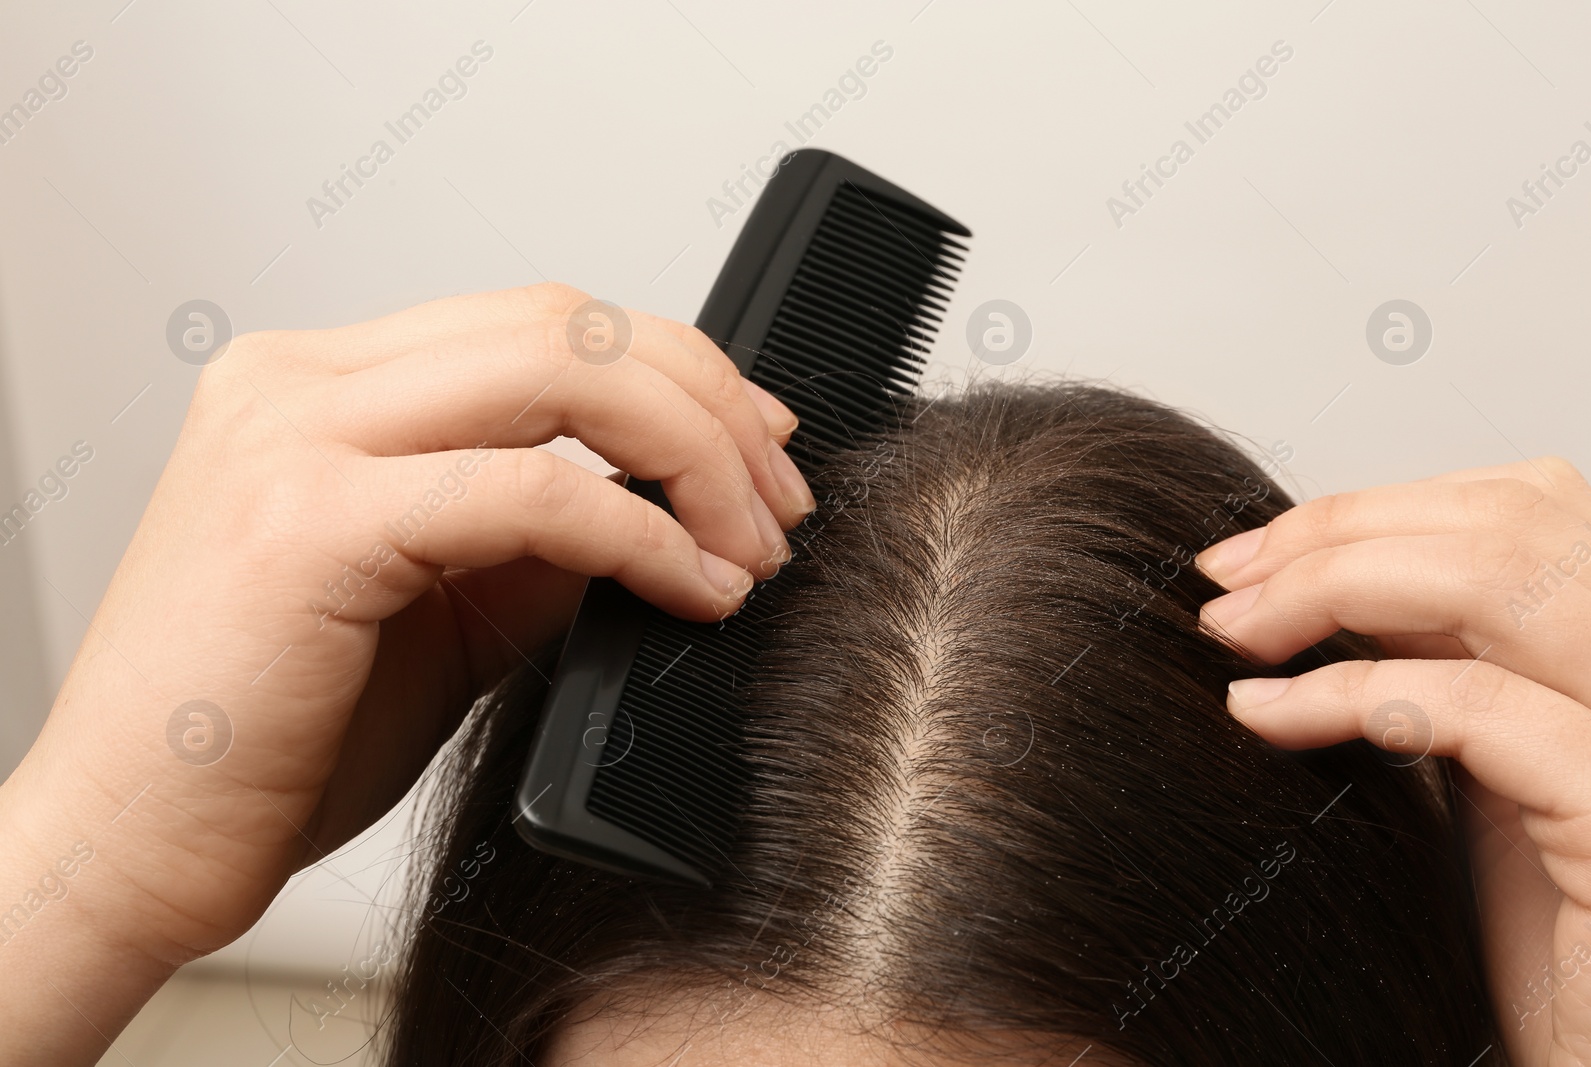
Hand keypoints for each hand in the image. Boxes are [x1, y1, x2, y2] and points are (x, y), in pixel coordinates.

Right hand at [0, 283, 813, 1059]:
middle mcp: (297, 384)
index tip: (754, 444)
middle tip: (778, 500)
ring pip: (562, 372)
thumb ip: (538, 535)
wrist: (130, 843)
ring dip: (694, 455)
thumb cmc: (268, 736)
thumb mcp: (440, 609)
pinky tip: (694, 588)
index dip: (673, 370)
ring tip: (753, 547)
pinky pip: (533, 492)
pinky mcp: (306, 519)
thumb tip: (663, 506)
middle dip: (706, 402)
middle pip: (565, 323)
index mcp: (321, 387)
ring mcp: (292, 436)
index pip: (540, 322)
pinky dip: (642, 535)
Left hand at [1194, 456, 1590, 1063]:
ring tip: (1232, 632)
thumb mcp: (1478, 760)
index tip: (1251, 552)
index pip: (1516, 505)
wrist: (1588, 1050)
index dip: (1371, 509)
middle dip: (1338, 533)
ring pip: (1502, 576)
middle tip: (1223, 584)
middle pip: (1507, 519)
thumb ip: (1434, 657)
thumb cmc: (1539, 928)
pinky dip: (1347, 693)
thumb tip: (1323, 572)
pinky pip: (1482, 707)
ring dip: (1332, 585)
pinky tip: (1263, 715)